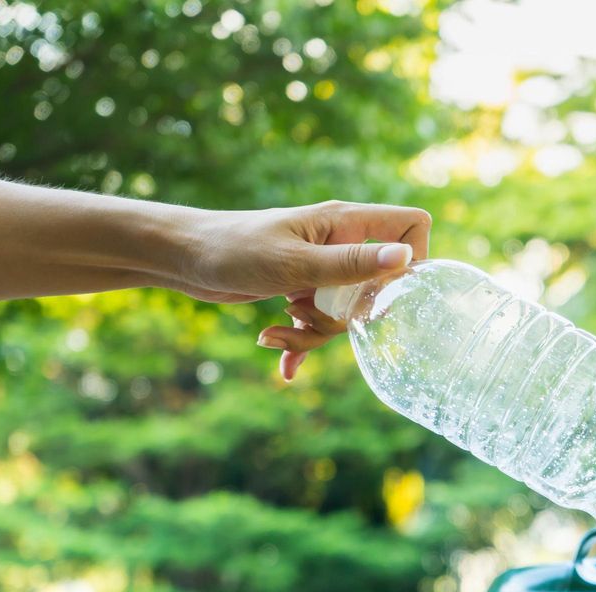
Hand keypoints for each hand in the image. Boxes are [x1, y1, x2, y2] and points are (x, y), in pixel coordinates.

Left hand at [170, 200, 430, 380]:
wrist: (181, 258)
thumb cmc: (234, 249)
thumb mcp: (296, 264)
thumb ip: (352, 265)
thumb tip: (406, 259)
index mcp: (346, 222)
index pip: (411, 227)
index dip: (414, 260)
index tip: (388, 292)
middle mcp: (340, 243)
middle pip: (377, 287)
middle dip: (346, 316)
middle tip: (305, 314)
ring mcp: (321, 268)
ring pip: (345, 312)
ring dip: (314, 332)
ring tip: (273, 332)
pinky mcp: (300, 288)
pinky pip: (319, 322)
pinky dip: (302, 342)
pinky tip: (284, 365)